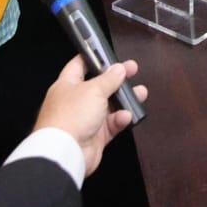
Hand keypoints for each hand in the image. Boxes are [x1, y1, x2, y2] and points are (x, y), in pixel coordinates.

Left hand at [33, 55, 147, 177]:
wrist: (66, 151)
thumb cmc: (70, 117)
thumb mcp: (93, 90)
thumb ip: (109, 79)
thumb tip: (119, 69)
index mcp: (68, 85)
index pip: (80, 65)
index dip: (94, 58)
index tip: (109, 54)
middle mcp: (75, 101)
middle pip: (99, 85)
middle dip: (117, 79)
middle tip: (132, 71)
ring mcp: (85, 119)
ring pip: (109, 106)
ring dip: (125, 100)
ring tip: (140, 93)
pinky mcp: (95, 136)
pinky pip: (112, 125)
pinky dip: (120, 120)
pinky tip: (126, 116)